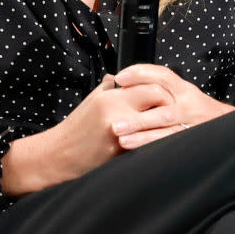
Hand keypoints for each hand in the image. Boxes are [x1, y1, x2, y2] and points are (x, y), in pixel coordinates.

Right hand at [49, 72, 178, 180]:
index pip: (150, 86)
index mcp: (111, 97)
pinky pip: (147, 145)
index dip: (163, 91)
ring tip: (171, 128)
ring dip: (167, 127)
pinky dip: (155, 143)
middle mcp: (117, 113)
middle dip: (170, 108)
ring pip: (158, 126)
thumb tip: (119, 78)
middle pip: (159, 103)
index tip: (166, 98)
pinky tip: (159, 144)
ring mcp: (121, 136)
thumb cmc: (76, 128)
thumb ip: (108, 88)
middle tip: (175, 114)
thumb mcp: (91, 101)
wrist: (59, 155)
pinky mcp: (122, 155)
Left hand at [111, 64, 234, 150]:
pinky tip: (141, 154)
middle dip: (137, 117)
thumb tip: (127, 85)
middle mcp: (189, 105)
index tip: (120, 78)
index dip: (140, 74)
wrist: (231, 128)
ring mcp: (193, 125)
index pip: (162, 76)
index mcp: (185, 90)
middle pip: (162, 109)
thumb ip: (161, 89)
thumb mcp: (183, 94)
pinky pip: (174, 145)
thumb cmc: (200, 110)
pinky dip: (157, 149)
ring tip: (123, 140)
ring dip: (144, 137)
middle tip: (115, 122)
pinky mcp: (194, 141)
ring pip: (167, 130)